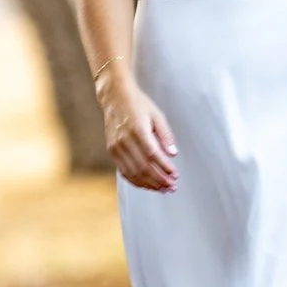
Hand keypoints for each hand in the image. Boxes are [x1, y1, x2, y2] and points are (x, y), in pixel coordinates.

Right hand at [100, 74, 177, 190]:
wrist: (115, 98)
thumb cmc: (138, 105)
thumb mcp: (157, 115)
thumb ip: (166, 135)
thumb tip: (173, 154)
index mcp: (138, 130)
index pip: (153, 155)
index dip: (164, 168)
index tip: (175, 175)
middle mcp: (125, 140)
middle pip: (143, 167)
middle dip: (159, 180)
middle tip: (172, 186)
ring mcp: (116, 147)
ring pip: (133, 173)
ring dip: (149, 184)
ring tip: (163, 189)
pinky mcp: (111, 151)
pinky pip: (124, 171)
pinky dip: (137, 181)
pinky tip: (148, 185)